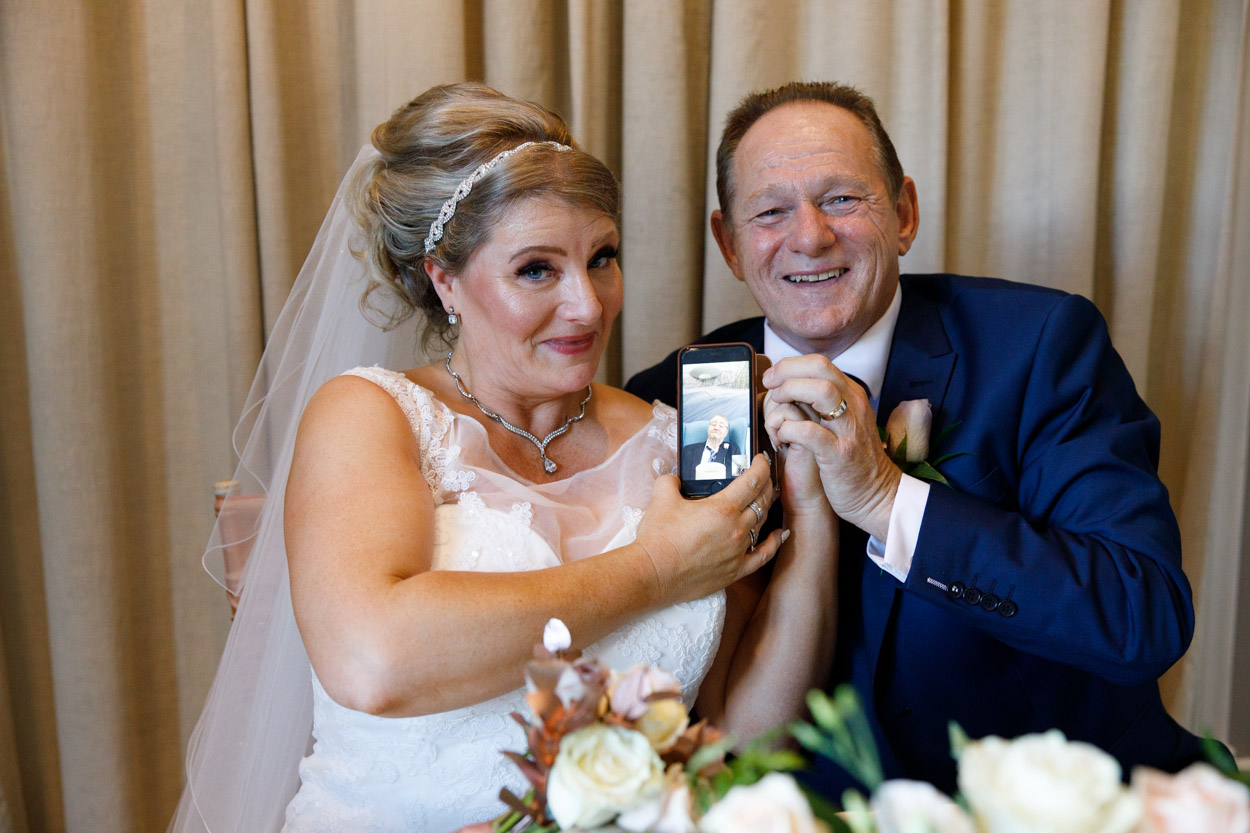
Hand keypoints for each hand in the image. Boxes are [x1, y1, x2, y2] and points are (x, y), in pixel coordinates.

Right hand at [633, 454, 781, 604]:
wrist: (653, 574)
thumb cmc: (658, 537)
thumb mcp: (661, 497)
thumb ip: (671, 481)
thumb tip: (675, 479)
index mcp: (723, 508)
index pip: (753, 481)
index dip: (761, 466)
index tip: (761, 459)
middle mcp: (737, 529)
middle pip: (762, 501)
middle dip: (767, 484)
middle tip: (764, 476)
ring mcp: (738, 551)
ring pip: (762, 525)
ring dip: (767, 508)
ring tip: (766, 499)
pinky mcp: (735, 571)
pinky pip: (763, 556)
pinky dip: (773, 543)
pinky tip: (779, 534)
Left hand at [762, 355, 900, 538]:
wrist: (876, 494)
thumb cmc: (851, 459)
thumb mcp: (843, 422)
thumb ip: (823, 403)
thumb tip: (789, 385)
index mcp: (852, 396)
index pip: (820, 363)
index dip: (790, 365)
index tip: (772, 377)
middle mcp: (853, 407)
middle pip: (820, 369)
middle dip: (788, 371)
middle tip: (770, 386)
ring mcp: (848, 429)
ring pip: (821, 392)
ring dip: (791, 392)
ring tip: (777, 405)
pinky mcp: (839, 454)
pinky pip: (811, 432)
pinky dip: (790, 428)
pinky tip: (781, 435)